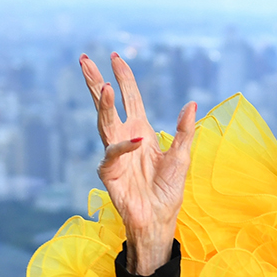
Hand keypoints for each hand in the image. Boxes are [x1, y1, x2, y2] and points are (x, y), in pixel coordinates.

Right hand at [79, 52, 196, 275]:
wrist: (159, 219)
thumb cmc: (168, 190)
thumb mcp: (182, 157)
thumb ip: (185, 131)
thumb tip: (192, 103)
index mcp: (140, 130)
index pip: (130, 97)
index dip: (123, 77)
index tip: (115, 57)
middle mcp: (124, 138)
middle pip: (106, 104)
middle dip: (94, 82)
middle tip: (85, 60)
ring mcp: (114, 154)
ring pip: (104, 123)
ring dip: (103, 106)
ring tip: (102, 87)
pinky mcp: (110, 172)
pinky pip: (114, 154)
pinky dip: (125, 147)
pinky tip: (137, 140)